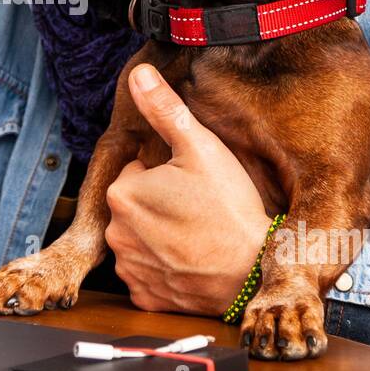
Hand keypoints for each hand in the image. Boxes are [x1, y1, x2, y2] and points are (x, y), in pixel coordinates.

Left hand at [104, 63, 272, 316]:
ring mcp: (130, 269)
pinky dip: (166, 270)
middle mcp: (115, 233)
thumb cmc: (229, 208)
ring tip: (199, 235)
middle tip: (199, 209)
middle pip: (137, 207)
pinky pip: (149, 276)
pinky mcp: (146, 297)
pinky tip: (192, 261)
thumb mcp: (200, 146)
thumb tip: (139, 74)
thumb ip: (164, 108)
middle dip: (160, 206)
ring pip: (142, 240)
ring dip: (162, 238)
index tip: (192, 186)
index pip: (138, 173)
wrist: (254, 271)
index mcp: (122, 193)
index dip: (167, 176)